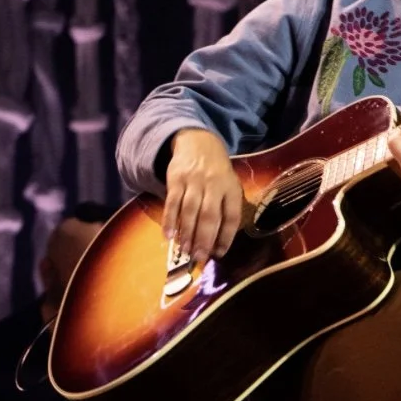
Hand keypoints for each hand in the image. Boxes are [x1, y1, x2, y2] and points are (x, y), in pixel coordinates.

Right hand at [163, 128, 243, 266]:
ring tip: (185, 251)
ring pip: (190, 211)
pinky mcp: (176, 178)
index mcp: (232, 188)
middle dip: (204, 239)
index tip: (219, 254)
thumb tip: (218, 244)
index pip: (232, 216)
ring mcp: (194, 181)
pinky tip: (168, 236)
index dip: (226, 237)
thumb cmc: (217, 172)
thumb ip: (226, 209)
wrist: (198, 143)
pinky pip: (172, 202)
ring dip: (187, 233)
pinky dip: (170, 220)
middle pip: (209, 216)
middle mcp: (215, 184)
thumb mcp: (230, 185)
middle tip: (198, 257)